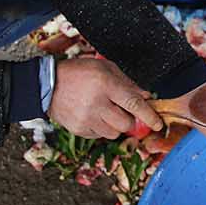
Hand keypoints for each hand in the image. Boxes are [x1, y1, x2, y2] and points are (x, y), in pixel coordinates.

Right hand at [48, 57, 162, 139]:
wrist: (47, 84)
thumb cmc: (79, 73)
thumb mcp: (104, 68)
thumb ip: (127, 82)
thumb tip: (146, 96)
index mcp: (106, 84)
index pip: (134, 103)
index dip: (149, 115)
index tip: (158, 124)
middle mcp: (96, 103)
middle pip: (125, 124)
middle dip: (130, 120)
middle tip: (123, 111)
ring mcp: (86, 118)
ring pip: (113, 133)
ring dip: (115, 125)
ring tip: (106, 112)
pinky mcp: (78, 129)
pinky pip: (99, 136)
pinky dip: (101, 128)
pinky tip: (93, 115)